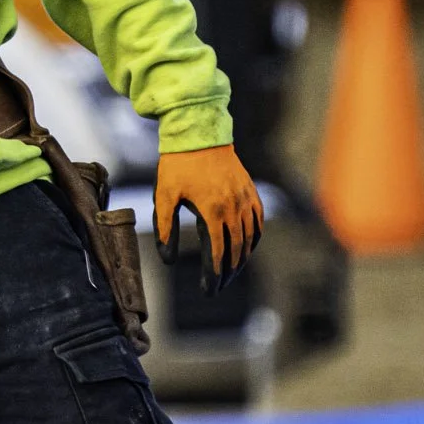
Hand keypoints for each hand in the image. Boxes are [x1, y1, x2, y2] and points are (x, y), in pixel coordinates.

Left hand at [154, 145, 263, 295]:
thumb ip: (164, 229)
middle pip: (236, 250)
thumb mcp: (164, 196)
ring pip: (250, 239)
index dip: (214, 275)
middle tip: (218, 288)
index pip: (218, 253)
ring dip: (242, 260)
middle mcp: (234, 208)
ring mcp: (245, 199)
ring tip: (230, 273)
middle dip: (227, 273)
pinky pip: (258, 222)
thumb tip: (168, 259)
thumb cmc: (177, 165)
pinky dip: (254, 239)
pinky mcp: (250, 191)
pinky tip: (247, 248)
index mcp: (212, 211)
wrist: (198, 133)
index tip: (209, 290)